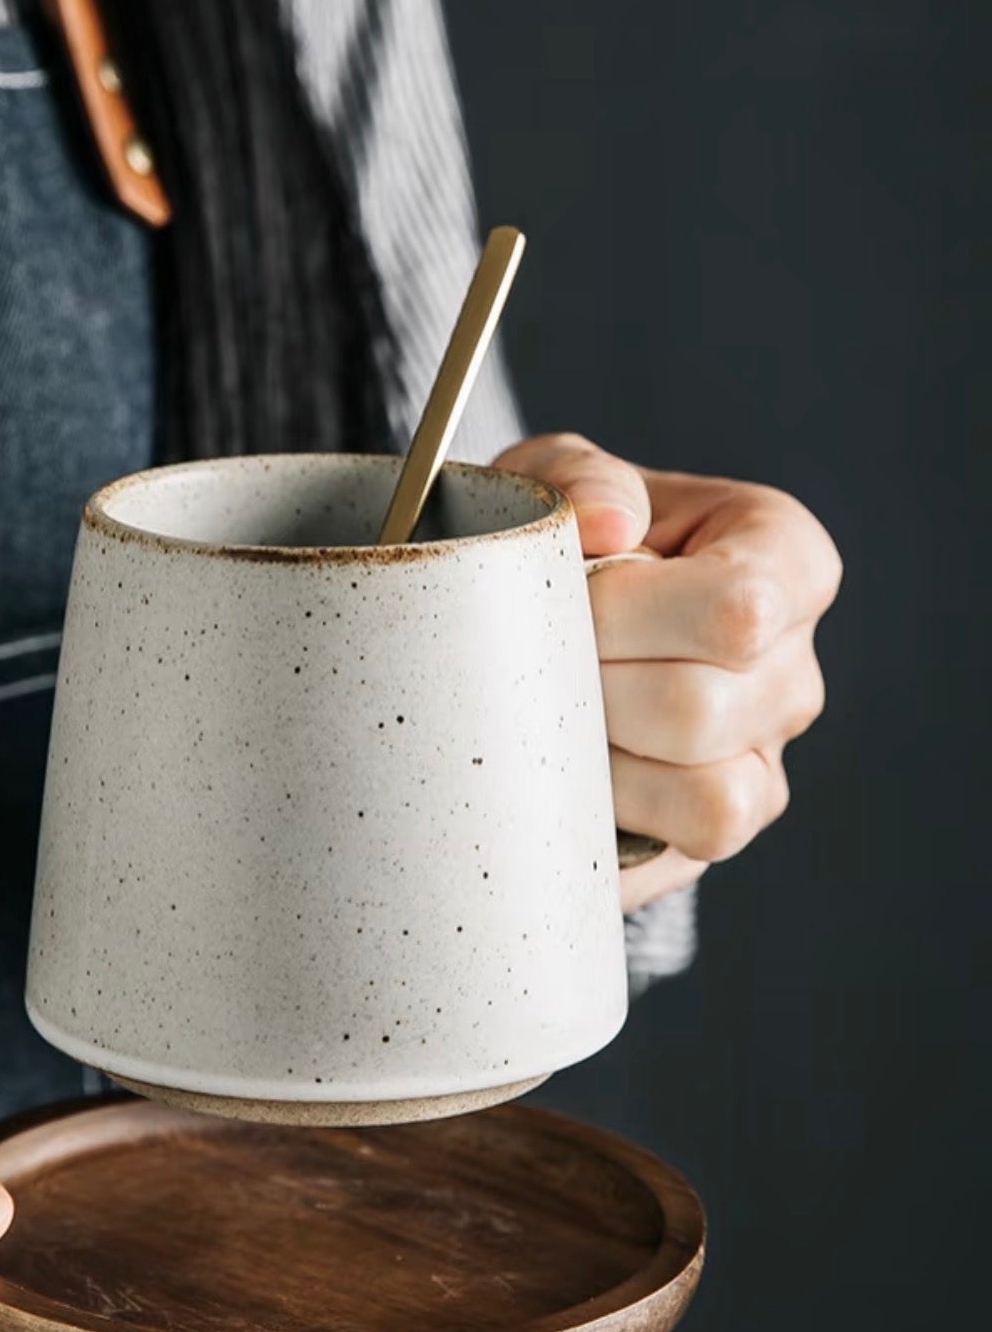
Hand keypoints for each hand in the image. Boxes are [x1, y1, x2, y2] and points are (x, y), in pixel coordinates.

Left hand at [495, 433, 840, 911]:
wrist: (537, 628)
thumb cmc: (561, 545)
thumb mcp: (555, 483)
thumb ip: (581, 478)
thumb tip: (607, 522)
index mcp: (783, 558)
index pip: (739, 609)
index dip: (629, 614)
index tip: (567, 593)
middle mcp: (794, 667)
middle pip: (698, 710)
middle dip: (589, 688)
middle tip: (536, 662)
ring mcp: (766, 759)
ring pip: (703, 795)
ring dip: (597, 759)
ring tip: (552, 713)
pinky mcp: (723, 829)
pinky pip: (685, 853)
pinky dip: (609, 817)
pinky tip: (565, 771)